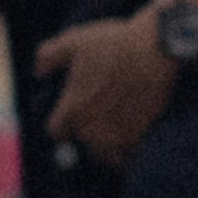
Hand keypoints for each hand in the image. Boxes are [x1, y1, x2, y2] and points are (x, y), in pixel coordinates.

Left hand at [30, 13, 177, 161]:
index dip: (64, 121)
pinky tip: (133, 136)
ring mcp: (119, 136)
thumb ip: (48, 56)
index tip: (74, 112)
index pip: (57, 131)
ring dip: (109, 147)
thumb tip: (38, 72)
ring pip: (107, 154)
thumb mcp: (74, 41)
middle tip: (100, 117)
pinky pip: (130, 156)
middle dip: (89, 133)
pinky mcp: (143, 136)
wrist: (158, 48)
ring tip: (116, 131)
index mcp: (72, 111)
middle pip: (84, 143)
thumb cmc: (115, 43)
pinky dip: (129, 151)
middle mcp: (92, 129)